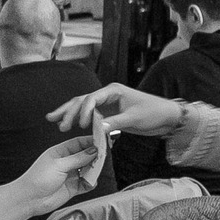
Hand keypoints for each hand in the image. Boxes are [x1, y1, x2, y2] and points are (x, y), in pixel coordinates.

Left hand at [8, 136, 98, 209]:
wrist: (29, 199)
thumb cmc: (39, 178)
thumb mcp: (60, 165)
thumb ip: (78, 158)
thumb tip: (94, 150)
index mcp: (60, 152)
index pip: (79, 143)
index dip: (91, 141)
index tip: (103, 141)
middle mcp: (66, 162)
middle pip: (86, 156)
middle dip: (95, 156)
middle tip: (103, 157)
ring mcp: (70, 175)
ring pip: (87, 170)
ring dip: (93, 170)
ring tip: (96, 171)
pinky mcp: (72, 188)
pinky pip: (86, 184)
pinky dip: (90, 183)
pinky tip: (91, 183)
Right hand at [47, 83, 183, 136]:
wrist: (166, 116)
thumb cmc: (153, 113)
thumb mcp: (135, 118)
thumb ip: (116, 123)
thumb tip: (99, 129)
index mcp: (113, 91)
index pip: (91, 99)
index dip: (84, 112)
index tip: (82, 125)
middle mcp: (107, 95)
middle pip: (82, 101)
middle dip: (69, 111)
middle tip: (57, 123)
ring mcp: (107, 104)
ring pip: (83, 107)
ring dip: (69, 113)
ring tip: (53, 120)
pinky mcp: (108, 113)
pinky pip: (90, 115)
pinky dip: (79, 120)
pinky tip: (69, 124)